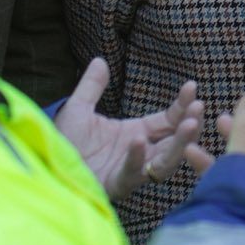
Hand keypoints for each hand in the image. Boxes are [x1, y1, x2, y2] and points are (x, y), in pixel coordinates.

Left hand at [53, 58, 206, 198]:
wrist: (46, 166)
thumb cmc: (65, 144)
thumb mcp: (78, 110)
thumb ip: (91, 87)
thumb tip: (99, 60)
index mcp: (138, 134)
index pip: (170, 120)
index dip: (183, 105)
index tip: (191, 87)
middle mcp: (141, 153)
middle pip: (176, 142)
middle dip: (190, 127)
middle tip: (198, 109)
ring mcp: (131, 171)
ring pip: (165, 162)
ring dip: (179, 144)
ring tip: (188, 125)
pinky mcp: (116, 184)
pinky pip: (132, 173)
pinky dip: (136, 158)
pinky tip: (138, 141)